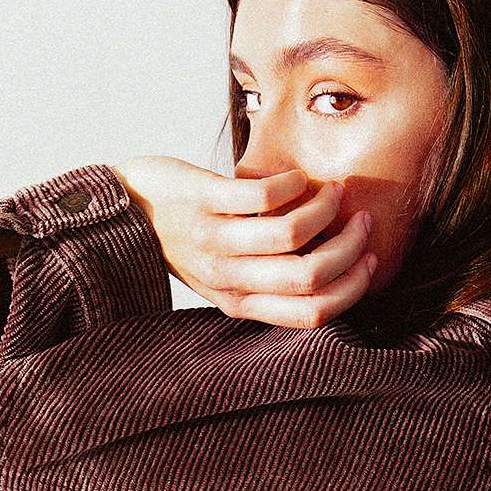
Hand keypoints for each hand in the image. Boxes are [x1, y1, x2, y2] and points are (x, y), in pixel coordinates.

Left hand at [110, 156, 376, 327]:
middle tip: (360, 222)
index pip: (313, 313)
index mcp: (239, 303)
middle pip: (309, 276)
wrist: (120, 212)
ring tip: (333, 194)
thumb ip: (267, 281)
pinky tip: (296, 177)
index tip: (369, 261)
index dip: (352, 289)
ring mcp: (214, 238)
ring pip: (291, 234)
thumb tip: (331, 269)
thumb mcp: (223, 278)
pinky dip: (292, 183)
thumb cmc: (180, 241)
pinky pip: (263, 195)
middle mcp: (227, 278)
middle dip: (349, 248)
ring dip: (325, 210)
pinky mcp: (203, 199)